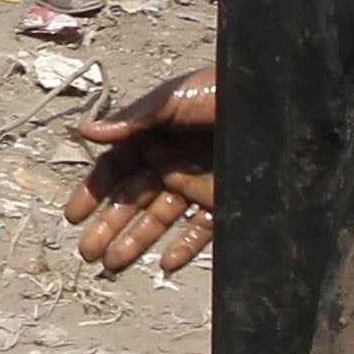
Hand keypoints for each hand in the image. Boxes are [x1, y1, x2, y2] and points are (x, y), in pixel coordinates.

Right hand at [66, 67, 217, 275]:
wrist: (279, 103)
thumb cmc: (224, 89)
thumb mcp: (175, 97)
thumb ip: (135, 118)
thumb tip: (87, 131)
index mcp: (154, 133)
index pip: (116, 166)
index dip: (94, 191)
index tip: (74, 216)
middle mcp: (173, 160)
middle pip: (133, 198)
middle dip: (109, 225)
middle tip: (88, 252)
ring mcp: (198, 181)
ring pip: (161, 217)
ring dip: (136, 241)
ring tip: (114, 264)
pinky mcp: (225, 199)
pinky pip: (200, 229)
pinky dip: (183, 246)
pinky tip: (166, 263)